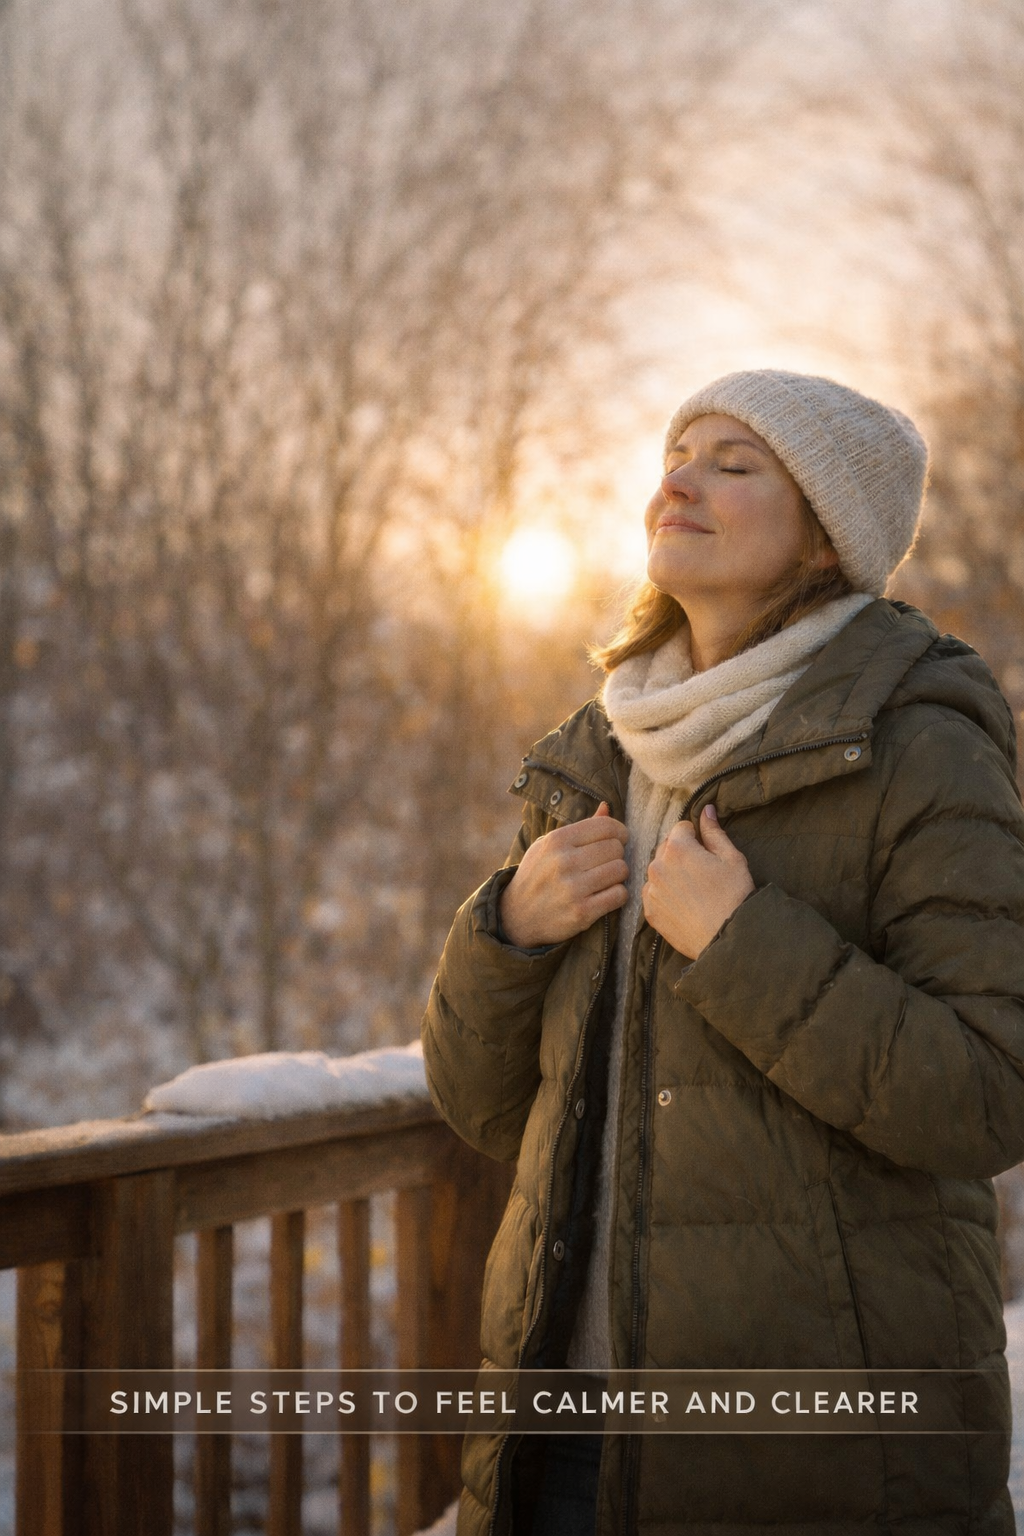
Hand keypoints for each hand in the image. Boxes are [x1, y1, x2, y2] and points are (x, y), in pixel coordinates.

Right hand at [499, 802, 628, 947]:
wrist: (516, 916)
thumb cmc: (537, 875)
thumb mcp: (548, 846)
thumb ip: (580, 828)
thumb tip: (607, 807)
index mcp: (557, 840)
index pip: (606, 826)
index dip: (619, 832)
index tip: (618, 840)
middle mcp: (564, 861)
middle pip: (616, 848)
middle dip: (617, 855)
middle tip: (607, 863)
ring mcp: (573, 888)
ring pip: (620, 870)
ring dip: (618, 876)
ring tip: (606, 879)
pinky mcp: (581, 912)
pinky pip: (619, 895)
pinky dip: (617, 895)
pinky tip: (605, 895)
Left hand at [642, 803, 753, 957]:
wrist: (728, 939)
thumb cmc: (734, 896)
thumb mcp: (732, 858)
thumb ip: (714, 832)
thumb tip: (706, 809)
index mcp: (677, 848)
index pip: (681, 828)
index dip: (697, 838)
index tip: (708, 853)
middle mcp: (657, 866)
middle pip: (666, 848)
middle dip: (682, 854)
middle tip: (702, 873)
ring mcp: (650, 890)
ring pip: (658, 871)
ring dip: (671, 874)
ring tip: (694, 891)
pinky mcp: (650, 911)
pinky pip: (654, 893)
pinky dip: (665, 894)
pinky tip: (684, 904)